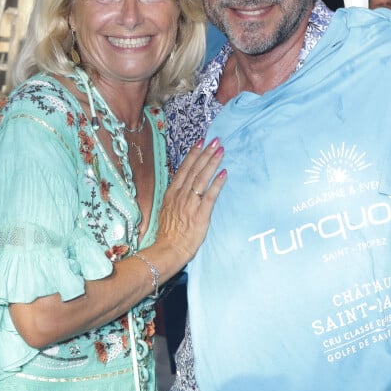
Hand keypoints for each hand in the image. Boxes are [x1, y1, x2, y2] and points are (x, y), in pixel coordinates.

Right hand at [153, 138, 225, 269]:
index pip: (184, 168)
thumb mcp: (167, 210)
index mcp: (172, 193)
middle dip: (205, 153)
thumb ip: (175, 196)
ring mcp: (190, 204)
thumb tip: (183, 186)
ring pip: (202, 178)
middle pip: (194, 169)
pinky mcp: (200, 214)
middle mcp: (180, 195)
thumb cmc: (169, 232)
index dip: (193, 154)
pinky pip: (210, 195)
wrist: (168, 249)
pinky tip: (224, 172)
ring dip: (212, 163)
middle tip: (216, 140)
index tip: (201, 141)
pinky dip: (217, 183)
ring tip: (221, 150)